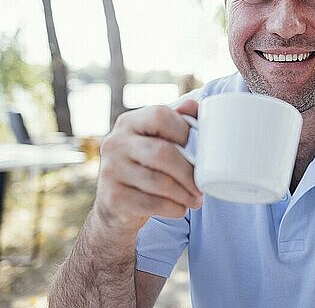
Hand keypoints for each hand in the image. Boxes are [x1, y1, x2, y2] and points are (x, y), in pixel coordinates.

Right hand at [92, 99, 202, 236]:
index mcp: (129, 123)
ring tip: (197, 199)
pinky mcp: (113, 198)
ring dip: (185, 194)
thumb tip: (195, 106)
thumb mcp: (156, 141)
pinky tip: (181, 208)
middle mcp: (115, 143)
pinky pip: (152, 204)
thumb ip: (175, 122)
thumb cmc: (145, 167)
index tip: (200, 148)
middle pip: (162, 153)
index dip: (184, 130)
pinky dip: (174, 208)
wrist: (114, 206)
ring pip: (160, 182)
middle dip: (189, 171)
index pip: (160, 116)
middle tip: (203, 185)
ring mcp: (111, 170)